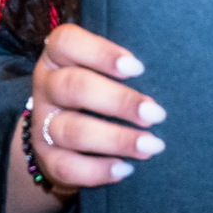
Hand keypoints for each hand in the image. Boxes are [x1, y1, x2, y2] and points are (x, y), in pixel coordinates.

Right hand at [29, 22, 167, 189]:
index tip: (138, 68)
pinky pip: (67, 166)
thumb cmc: (100, 88)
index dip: (102, 53)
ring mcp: (42, 124)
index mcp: (58, 55)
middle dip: (120, 101)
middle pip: (75, 87)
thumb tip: (169, 73)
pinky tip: (125, 169)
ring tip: (151, 145)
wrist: (65, 136)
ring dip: (116, 139)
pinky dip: (98, 170)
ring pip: (72, 131)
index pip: (67, 42)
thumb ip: (124, 66)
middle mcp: (46, 86)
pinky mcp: (47, 158)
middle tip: (156, 114)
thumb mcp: (102, 68)